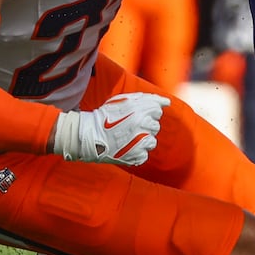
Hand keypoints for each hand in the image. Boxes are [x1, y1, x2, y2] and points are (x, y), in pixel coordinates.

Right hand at [50, 91, 169, 165]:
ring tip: (127, 138)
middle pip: (155, 125)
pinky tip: (126, 148)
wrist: (88, 135)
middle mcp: (142, 125)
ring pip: (152, 141)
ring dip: (142, 140)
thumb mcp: (124, 100)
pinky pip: (144, 155)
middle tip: (128, 127)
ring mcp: (139, 142)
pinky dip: (137, 153)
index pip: (157, 110)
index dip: (147, 112)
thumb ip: (147, 99)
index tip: (135, 115)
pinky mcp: (135, 156)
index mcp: (140, 110)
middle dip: (145, 126)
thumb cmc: (106, 115)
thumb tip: (167, 102)